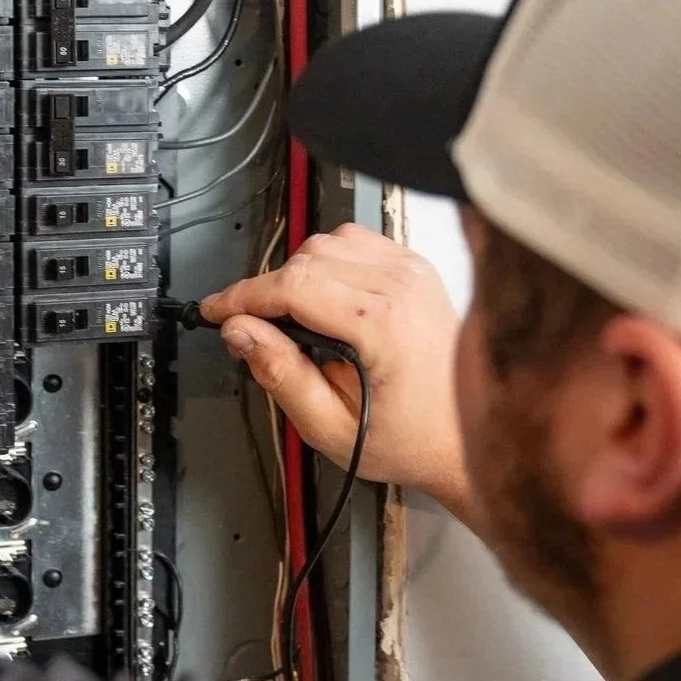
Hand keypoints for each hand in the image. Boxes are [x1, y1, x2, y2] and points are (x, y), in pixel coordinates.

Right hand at [201, 224, 478, 525]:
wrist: (463, 436)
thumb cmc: (411, 438)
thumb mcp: (330, 427)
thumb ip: (281, 376)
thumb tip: (242, 333)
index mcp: (384, 325)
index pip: (292, 286)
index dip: (243, 296)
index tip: (218, 310)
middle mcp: (403, 286)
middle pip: (306, 259)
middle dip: (270, 290)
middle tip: (258, 329)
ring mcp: (413, 271)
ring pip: (328, 242)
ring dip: (300, 274)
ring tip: (298, 319)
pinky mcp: (416, 267)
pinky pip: (356, 242)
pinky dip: (330, 264)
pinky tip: (329, 301)